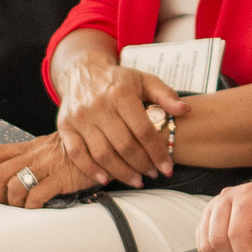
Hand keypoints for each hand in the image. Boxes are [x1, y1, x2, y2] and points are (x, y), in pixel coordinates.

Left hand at [0, 134, 104, 208]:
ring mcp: (47, 165)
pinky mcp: (61, 177)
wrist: (107, 145)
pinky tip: (37, 209)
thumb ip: (34, 160)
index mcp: (30, 146)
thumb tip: (13, 181)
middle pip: (0, 172)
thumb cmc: (78, 153)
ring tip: (21, 209)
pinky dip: (31, 206)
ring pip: (15, 185)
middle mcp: (35, 153)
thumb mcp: (52, 150)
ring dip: (12, 203)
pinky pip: (37, 194)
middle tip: (1, 205)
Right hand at [51, 56, 184, 190]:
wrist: (82, 71)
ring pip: (102, 153)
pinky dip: (90, 169)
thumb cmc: (118, 80)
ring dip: (121, 172)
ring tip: (136, 180)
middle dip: (142, 164)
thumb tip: (186, 110)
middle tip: (153, 174)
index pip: (143, 130)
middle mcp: (99, 105)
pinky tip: (105, 179)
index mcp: (121, 93)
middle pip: (123, 145)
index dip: (157, 152)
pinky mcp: (65, 127)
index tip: (168, 167)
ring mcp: (80, 117)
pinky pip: (76, 154)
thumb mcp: (144, 80)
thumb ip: (165, 95)